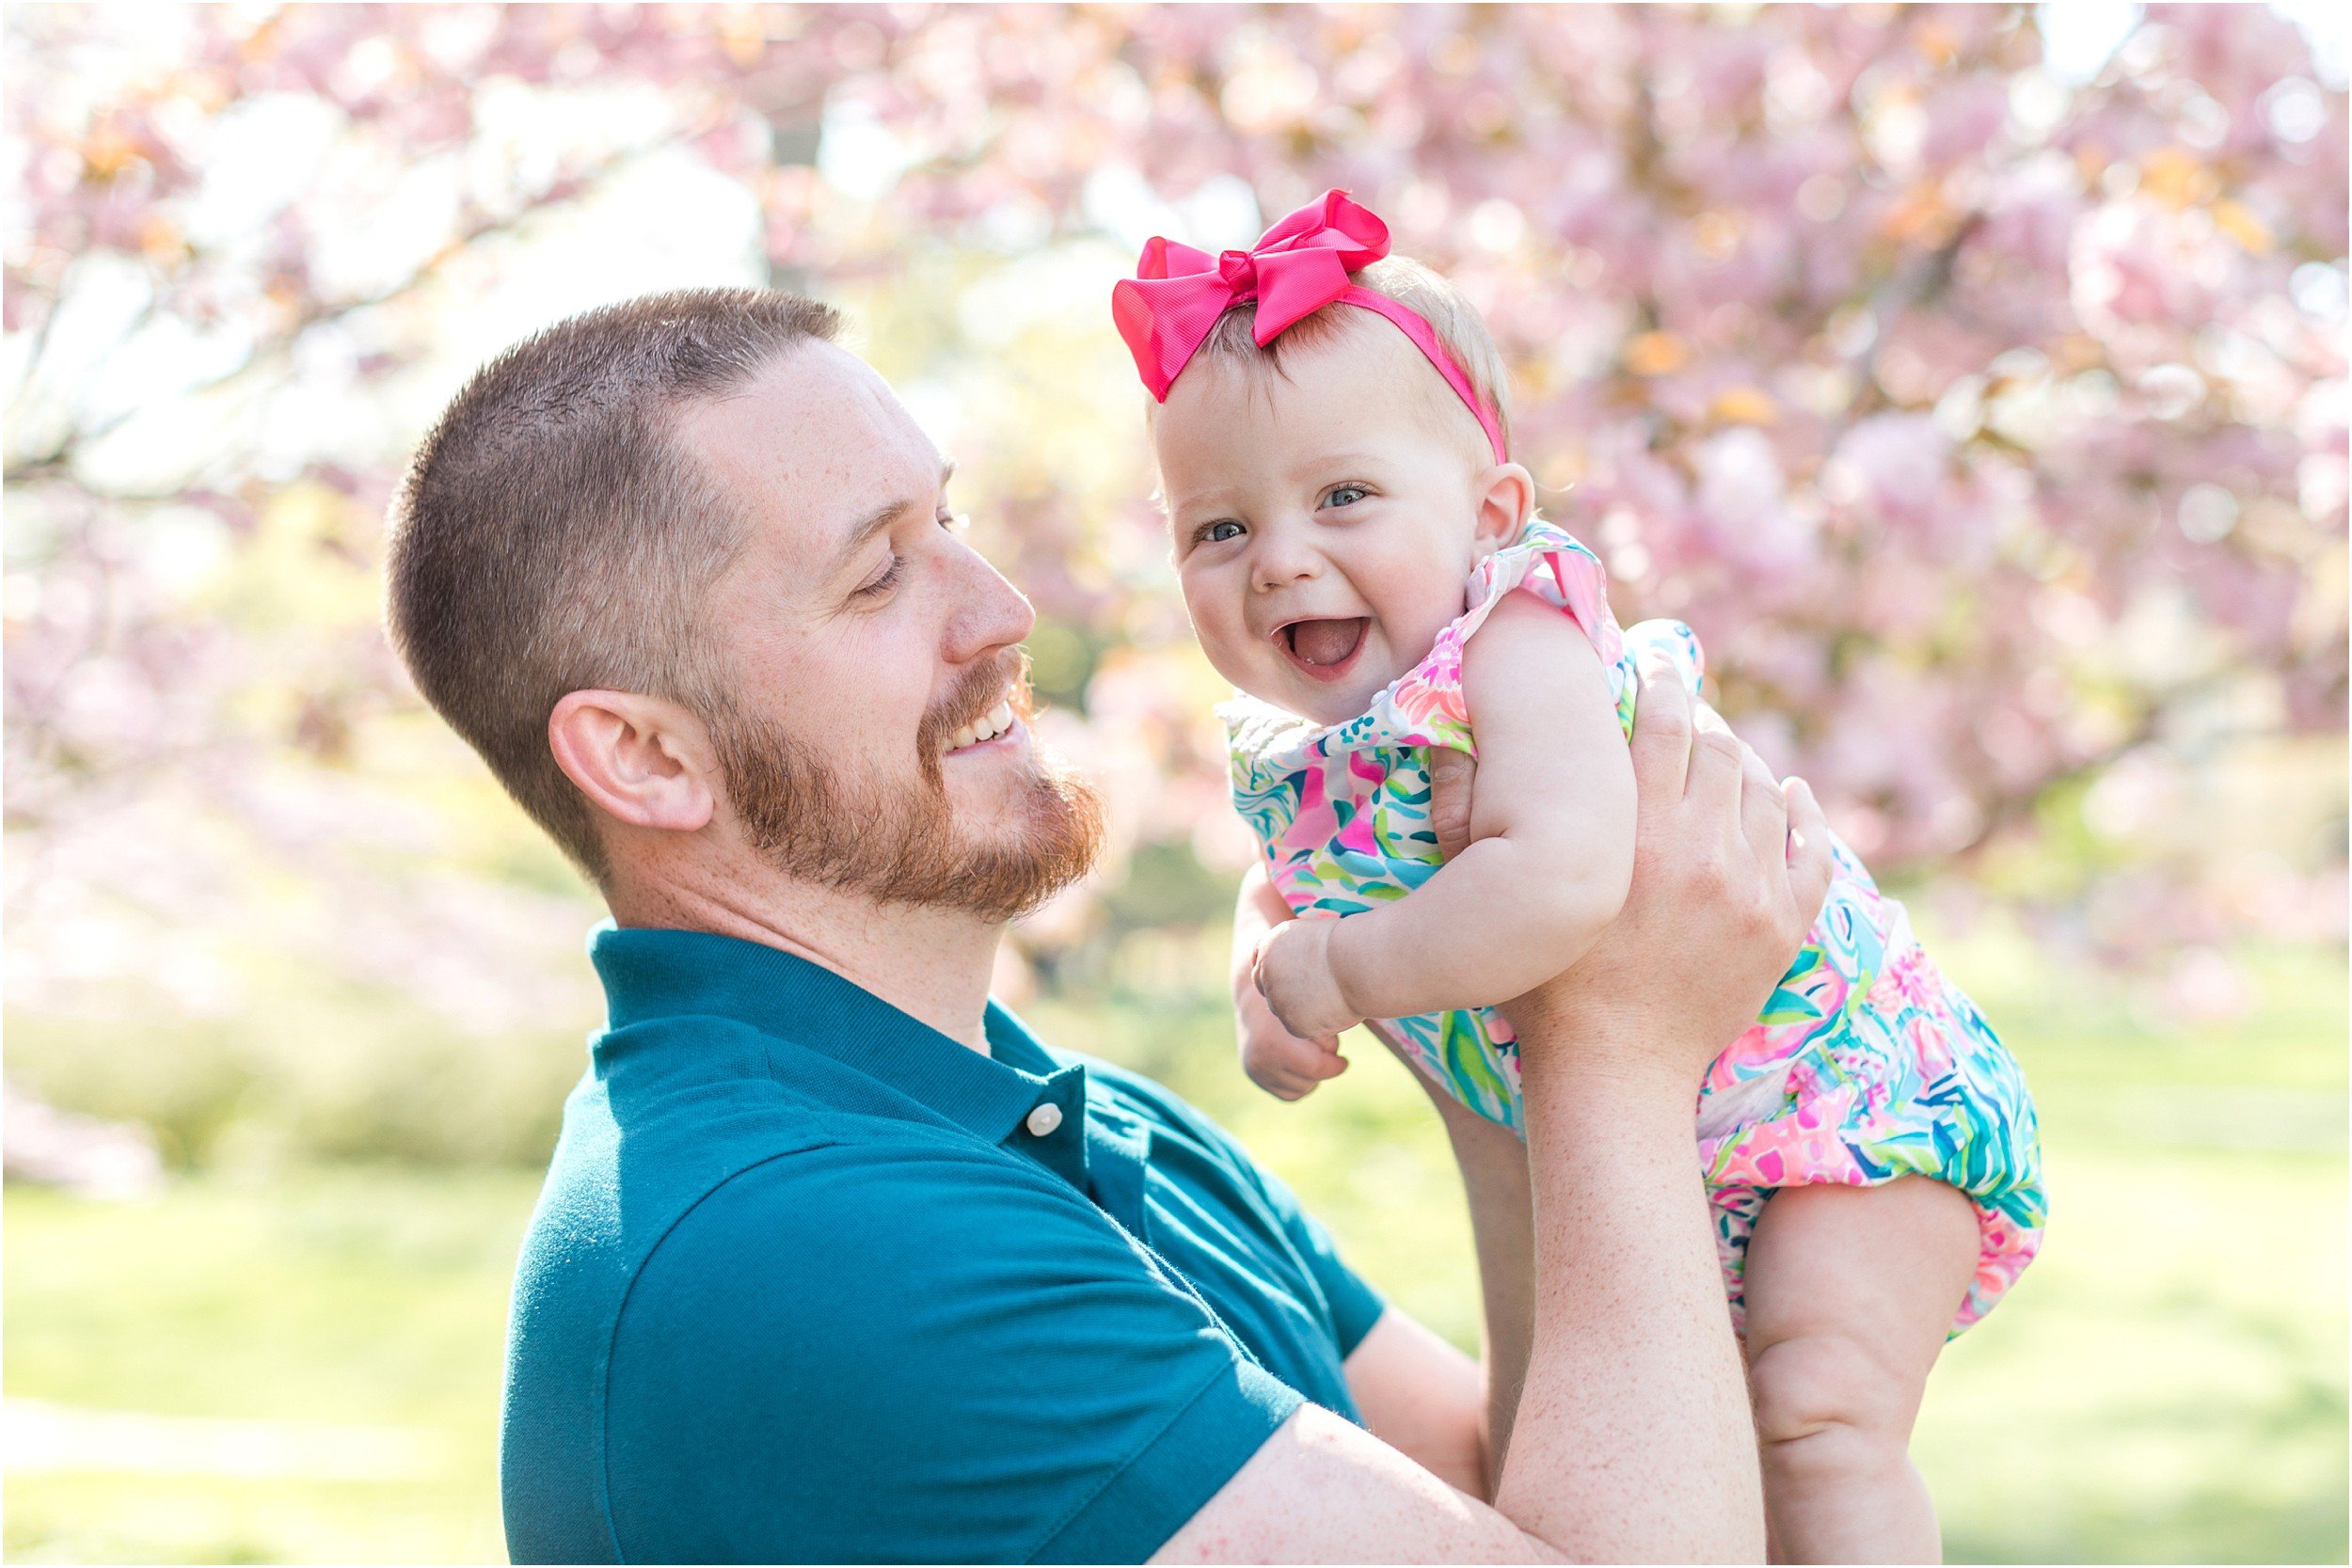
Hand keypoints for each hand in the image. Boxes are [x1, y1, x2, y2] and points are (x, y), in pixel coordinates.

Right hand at [1236, 975, 1347, 1100]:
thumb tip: (1342, 1058)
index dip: (1335, 1066)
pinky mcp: (1254, 1075)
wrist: (1256, 997)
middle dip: (1321, 1067)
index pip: (1316, 1069)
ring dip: (1312, 1076)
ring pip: (1300, 1090)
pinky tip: (1301, 1063)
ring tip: (1309, 1051)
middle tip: (1323, 1048)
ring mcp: (1255, 1070)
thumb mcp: (1313, 1009)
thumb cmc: (1294, 999)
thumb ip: (1328, 1033)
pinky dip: (1300, 1082)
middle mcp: (1260, 1060)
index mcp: (1274, 1043)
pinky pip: (1288, 1093)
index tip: (1344, 1061)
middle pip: (1309, 1081)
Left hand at [1253, 917, 1362, 1045]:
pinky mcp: (1293, 1024)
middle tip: (1317, 992)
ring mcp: (1278, 1001)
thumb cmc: (1349, 943)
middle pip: (1271, 992)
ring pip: (1287, 1012)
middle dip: (1289, 994)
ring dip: (1305, 1009)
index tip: (1298, 977)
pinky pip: (1302, 1028)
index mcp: (1269, 946)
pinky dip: (1318, 1024)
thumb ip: (1296, 950)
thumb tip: (1299, 965)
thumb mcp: (1314, 934)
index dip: (1280, 973)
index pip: (1263, 966)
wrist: (1359, 962)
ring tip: (1335, 995)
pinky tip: (1337, 1009)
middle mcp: (1266, 974)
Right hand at [1500, 653, 1833, 1092]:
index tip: (1655, 667)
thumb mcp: (1492, 897)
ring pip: (1765, 791)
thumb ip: (1467, 820)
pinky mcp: (1782, 928)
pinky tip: (1790, 794)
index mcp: (1632, 832)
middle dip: (1704, 721)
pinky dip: (1803, 814)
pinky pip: (1812, 850)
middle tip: (1687, 714)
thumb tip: (1450, 746)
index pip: (1665, 721)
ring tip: (1725, 757)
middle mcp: (1699, 850)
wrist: (1614, 1072)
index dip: (1664, 683)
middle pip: (1720, 749)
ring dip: (1745, 764)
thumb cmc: (1542, 987)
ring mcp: (1751, 889)